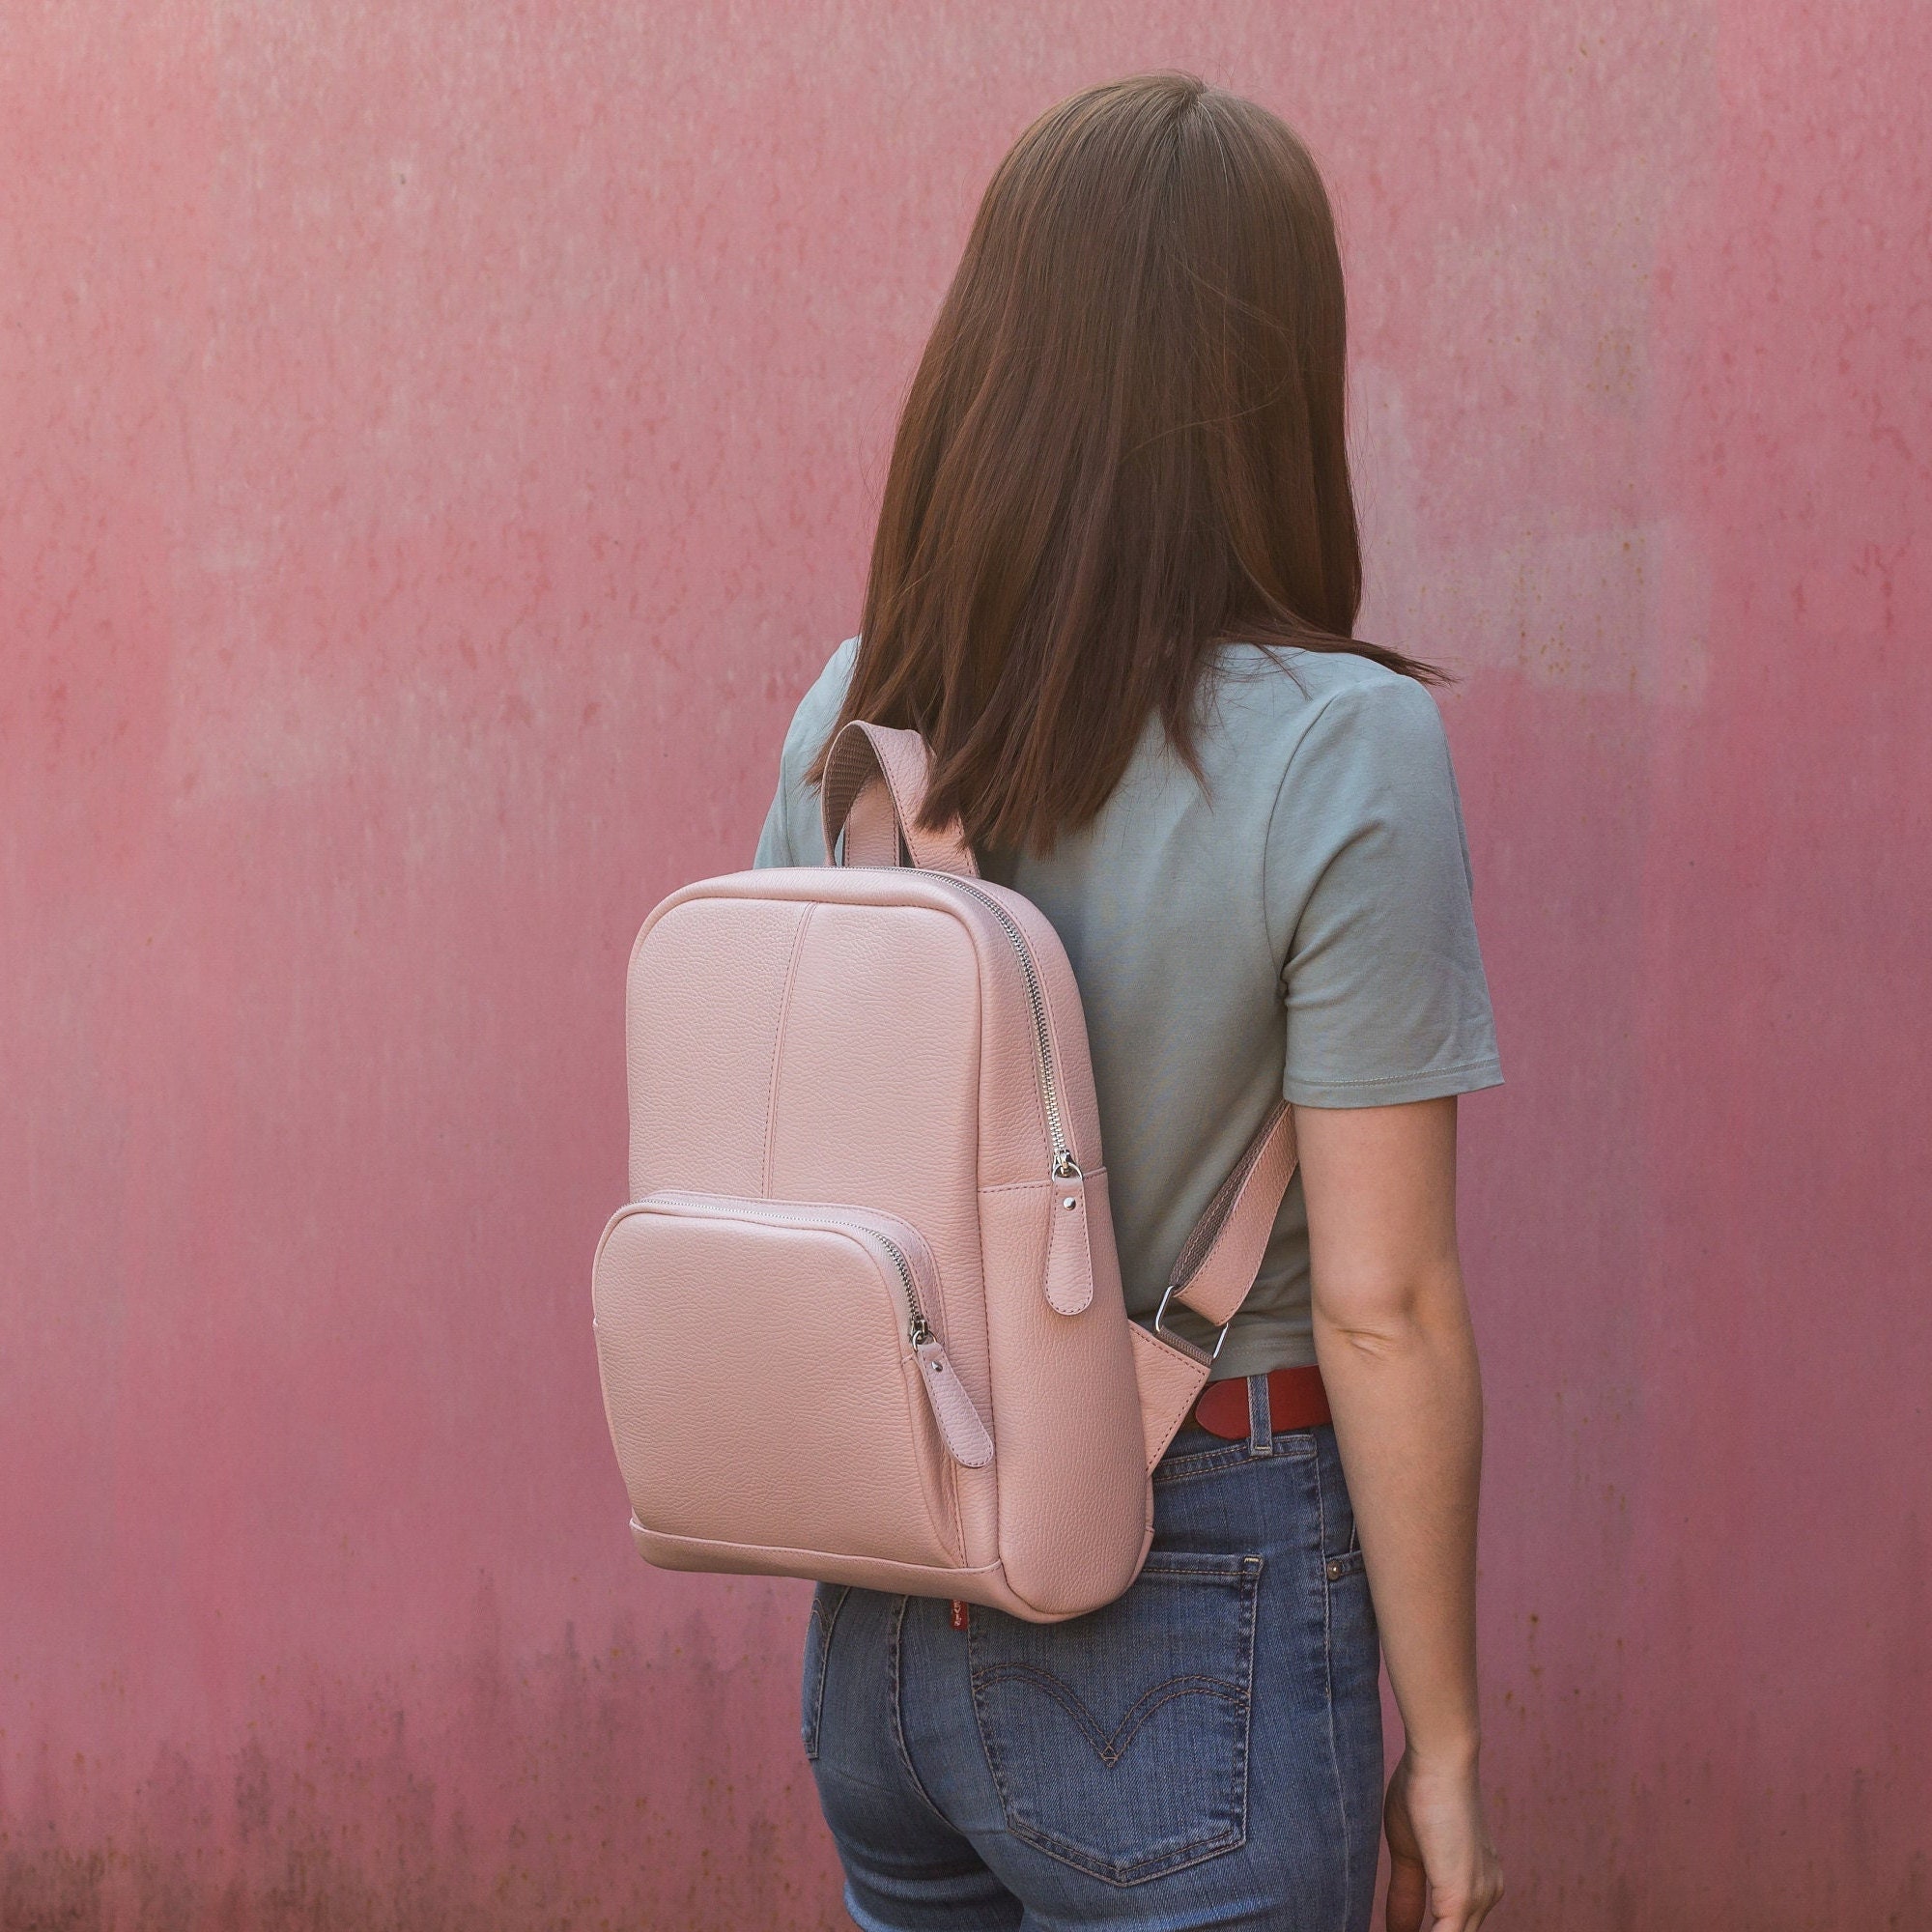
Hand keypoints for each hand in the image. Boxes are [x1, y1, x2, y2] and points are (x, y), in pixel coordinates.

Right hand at [1383, 1749, 1503, 1931]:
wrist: (1439, 1760)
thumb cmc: (1422, 1792)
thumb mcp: (1407, 1852)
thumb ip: (1406, 1891)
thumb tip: (1395, 1928)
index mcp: (1477, 1883)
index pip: (1451, 1929)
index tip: (1396, 1930)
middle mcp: (1486, 1894)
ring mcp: (1478, 1898)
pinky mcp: (1461, 1897)